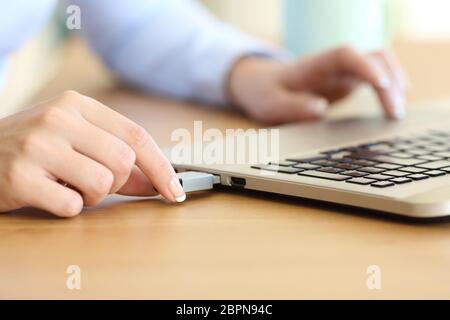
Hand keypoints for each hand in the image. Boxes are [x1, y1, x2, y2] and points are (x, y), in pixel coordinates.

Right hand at [0, 91, 184, 216]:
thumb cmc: (34, 148)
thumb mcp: (75, 141)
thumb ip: (118, 159)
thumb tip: (159, 182)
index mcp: (78, 104)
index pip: (137, 136)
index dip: (162, 167)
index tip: (175, 190)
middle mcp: (59, 117)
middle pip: (124, 162)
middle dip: (117, 182)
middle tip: (91, 180)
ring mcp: (38, 145)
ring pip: (103, 184)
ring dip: (91, 196)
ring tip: (66, 184)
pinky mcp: (20, 176)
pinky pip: (72, 205)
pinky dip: (67, 207)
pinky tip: (48, 193)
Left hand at [228, 46, 407, 123]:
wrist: (263, 84)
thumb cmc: (266, 93)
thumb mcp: (271, 104)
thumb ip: (292, 106)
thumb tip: (320, 109)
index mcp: (315, 63)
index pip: (345, 55)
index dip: (366, 66)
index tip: (382, 84)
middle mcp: (335, 63)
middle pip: (372, 57)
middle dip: (389, 80)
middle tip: (393, 113)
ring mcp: (344, 70)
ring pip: (381, 63)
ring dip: (395, 84)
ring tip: (396, 114)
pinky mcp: (349, 80)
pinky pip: (377, 77)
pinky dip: (390, 89)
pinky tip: (394, 107)